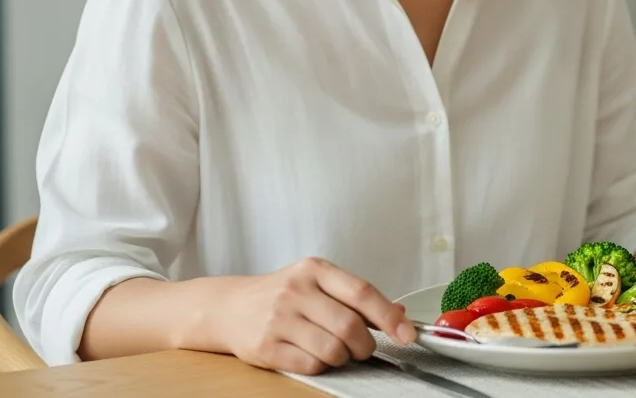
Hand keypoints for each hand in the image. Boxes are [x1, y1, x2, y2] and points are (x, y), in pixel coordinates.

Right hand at [207, 257, 414, 374]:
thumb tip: (400, 314)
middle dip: (365, 344)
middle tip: (363, 348)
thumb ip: (356, 296)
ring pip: (332, 349)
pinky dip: (321, 366)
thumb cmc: (282, 294)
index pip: (362, 292)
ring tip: (336, 351)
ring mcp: (279, 319)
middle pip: (349, 326)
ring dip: (343, 357)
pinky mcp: (266, 347)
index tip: (407, 334)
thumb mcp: (318, 283)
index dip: (389, 317)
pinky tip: (314, 355)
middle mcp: (296, 291)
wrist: (228, 307)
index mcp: (315, 270)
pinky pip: (310, 365)